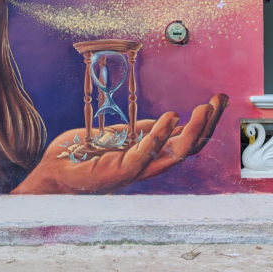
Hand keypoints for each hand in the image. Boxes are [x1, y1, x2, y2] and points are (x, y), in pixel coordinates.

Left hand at [12, 94, 227, 193]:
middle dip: (209, 124)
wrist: (52, 172)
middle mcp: (148, 165)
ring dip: (194, 130)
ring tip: (205, 108)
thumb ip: (143, 131)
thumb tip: (169, 121)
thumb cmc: (82, 155)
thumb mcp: (118, 135)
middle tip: (220, 99)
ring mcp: (136, 170)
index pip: (187, 141)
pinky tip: (171, 117)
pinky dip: (160, 135)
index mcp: (150, 155)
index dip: (205, 122)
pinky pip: (146, 154)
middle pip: (190, 148)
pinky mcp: (120, 171)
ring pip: (176, 154)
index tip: (216, 100)